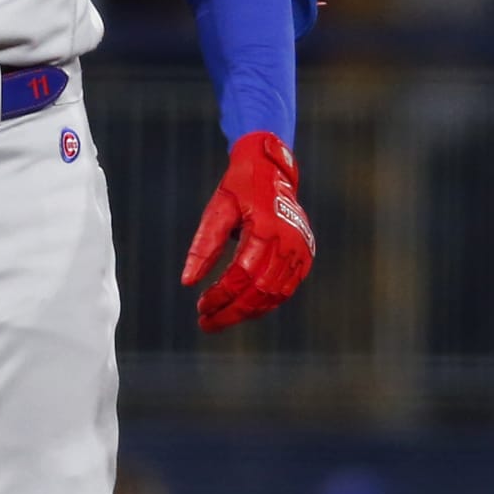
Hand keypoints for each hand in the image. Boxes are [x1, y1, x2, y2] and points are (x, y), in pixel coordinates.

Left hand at [182, 130, 314, 332]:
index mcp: (266, 229)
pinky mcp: (305, 256)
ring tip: (220, 319)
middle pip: (259, 291)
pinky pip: (285, 289)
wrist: (272, 170)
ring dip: (246, 312)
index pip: (242, 275)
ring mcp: (300, 250)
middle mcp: (288, 242)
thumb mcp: (217, 210)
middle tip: (206, 324)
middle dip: (231, 312)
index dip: (220, 295)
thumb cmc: (239, 188)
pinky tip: (242, 309)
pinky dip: (264, 303)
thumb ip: (204, 246)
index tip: (200, 306)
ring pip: (274, 295)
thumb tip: (188, 282)